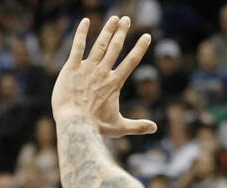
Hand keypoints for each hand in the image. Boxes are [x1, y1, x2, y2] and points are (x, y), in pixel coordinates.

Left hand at [52, 16, 157, 137]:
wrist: (75, 125)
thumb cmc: (96, 128)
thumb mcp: (119, 127)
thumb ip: (137, 126)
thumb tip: (155, 129)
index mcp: (114, 83)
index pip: (131, 62)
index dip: (139, 48)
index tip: (146, 36)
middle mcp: (102, 72)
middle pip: (115, 48)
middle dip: (122, 32)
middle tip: (126, 19)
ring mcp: (87, 69)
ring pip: (100, 45)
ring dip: (107, 30)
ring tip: (114, 18)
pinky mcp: (71, 69)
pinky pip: (77, 47)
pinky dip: (81, 34)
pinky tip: (85, 21)